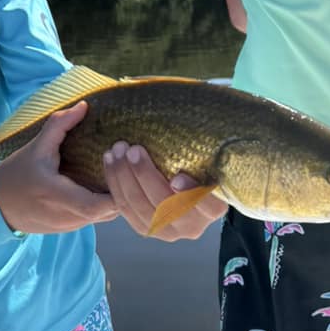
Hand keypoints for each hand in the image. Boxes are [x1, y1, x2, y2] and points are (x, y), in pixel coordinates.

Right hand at [0, 101, 117, 233]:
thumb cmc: (17, 173)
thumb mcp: (36, 147)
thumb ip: (59, 125)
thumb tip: (84, 106)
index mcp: (58, 196)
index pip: (97, 205)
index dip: (116, 191)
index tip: (122, 167)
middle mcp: (67, 216)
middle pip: (108, 212)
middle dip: (122, 191)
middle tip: (127, 166)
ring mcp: (69, 226)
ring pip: (104, 217)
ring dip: (113, 198)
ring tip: (119, 173)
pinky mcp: (69, 229)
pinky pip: (93, 218)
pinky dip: (102, 204)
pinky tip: (103, 185)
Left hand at [102, 142, 225, 240]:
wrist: (180, 179)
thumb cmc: (197, 158)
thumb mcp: (208, 150)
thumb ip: (209, 140)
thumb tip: (219, 99)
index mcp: (216, 206)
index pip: (207, 203)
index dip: (192, 194)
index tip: (178, 177)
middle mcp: (194, 226)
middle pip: (168, 206)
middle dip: (146, 175)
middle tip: (133, 148)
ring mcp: (169, 231)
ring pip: (142, 208)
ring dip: (124, 178)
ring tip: (116, 150)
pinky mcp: (146, 228)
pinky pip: (126, 210)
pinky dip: (115, 185)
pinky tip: (109, 161)